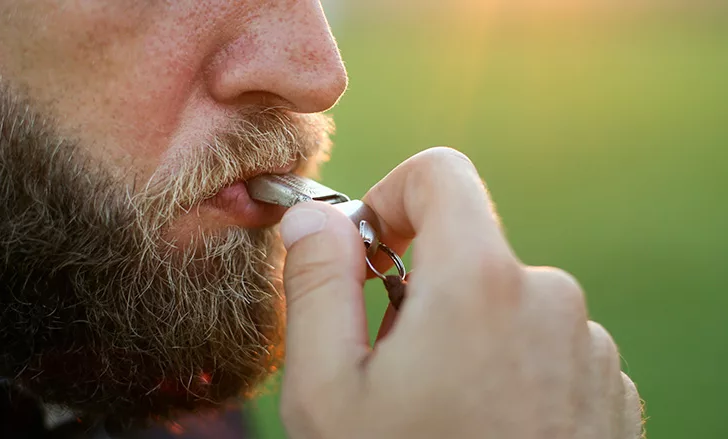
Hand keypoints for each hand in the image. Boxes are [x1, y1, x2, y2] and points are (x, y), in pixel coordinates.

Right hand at [278, 147, 643, 438]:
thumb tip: (316, 217)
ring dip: (468, 337)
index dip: (393, 195)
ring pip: (507, 304)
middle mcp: (550, 301)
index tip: (371, 246)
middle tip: (393, 369)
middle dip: (421, 291)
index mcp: (480, 282)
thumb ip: (316, 284)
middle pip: (469, 250)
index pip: (441, 173)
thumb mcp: (327, 391)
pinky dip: (512, 370)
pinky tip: (488, 431)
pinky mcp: (609, 391)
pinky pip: (548, 347)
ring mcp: (589, 349)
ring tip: (443, 413)